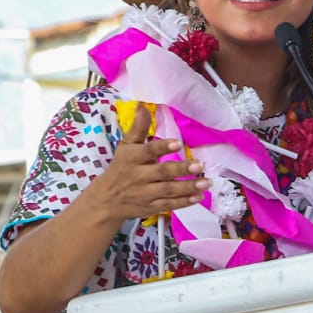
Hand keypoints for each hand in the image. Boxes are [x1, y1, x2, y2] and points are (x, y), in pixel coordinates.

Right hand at [81, 105, 208, 221]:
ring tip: (206, 182)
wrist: (106, 200)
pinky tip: (199, 196)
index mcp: (132, 158)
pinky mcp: (152, 207)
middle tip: (199, 165)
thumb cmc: (121, 168)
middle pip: (162, 172)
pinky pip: (169, 205)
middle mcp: (139, 176)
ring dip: (188, 186)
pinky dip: (185, 202)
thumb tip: (143, 105)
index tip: (178, 143)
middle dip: (181, 169)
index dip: (163, 147)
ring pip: (168, 190)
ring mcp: (146, 193)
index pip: (148, 151)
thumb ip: (138, 128)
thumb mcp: (127, 146)